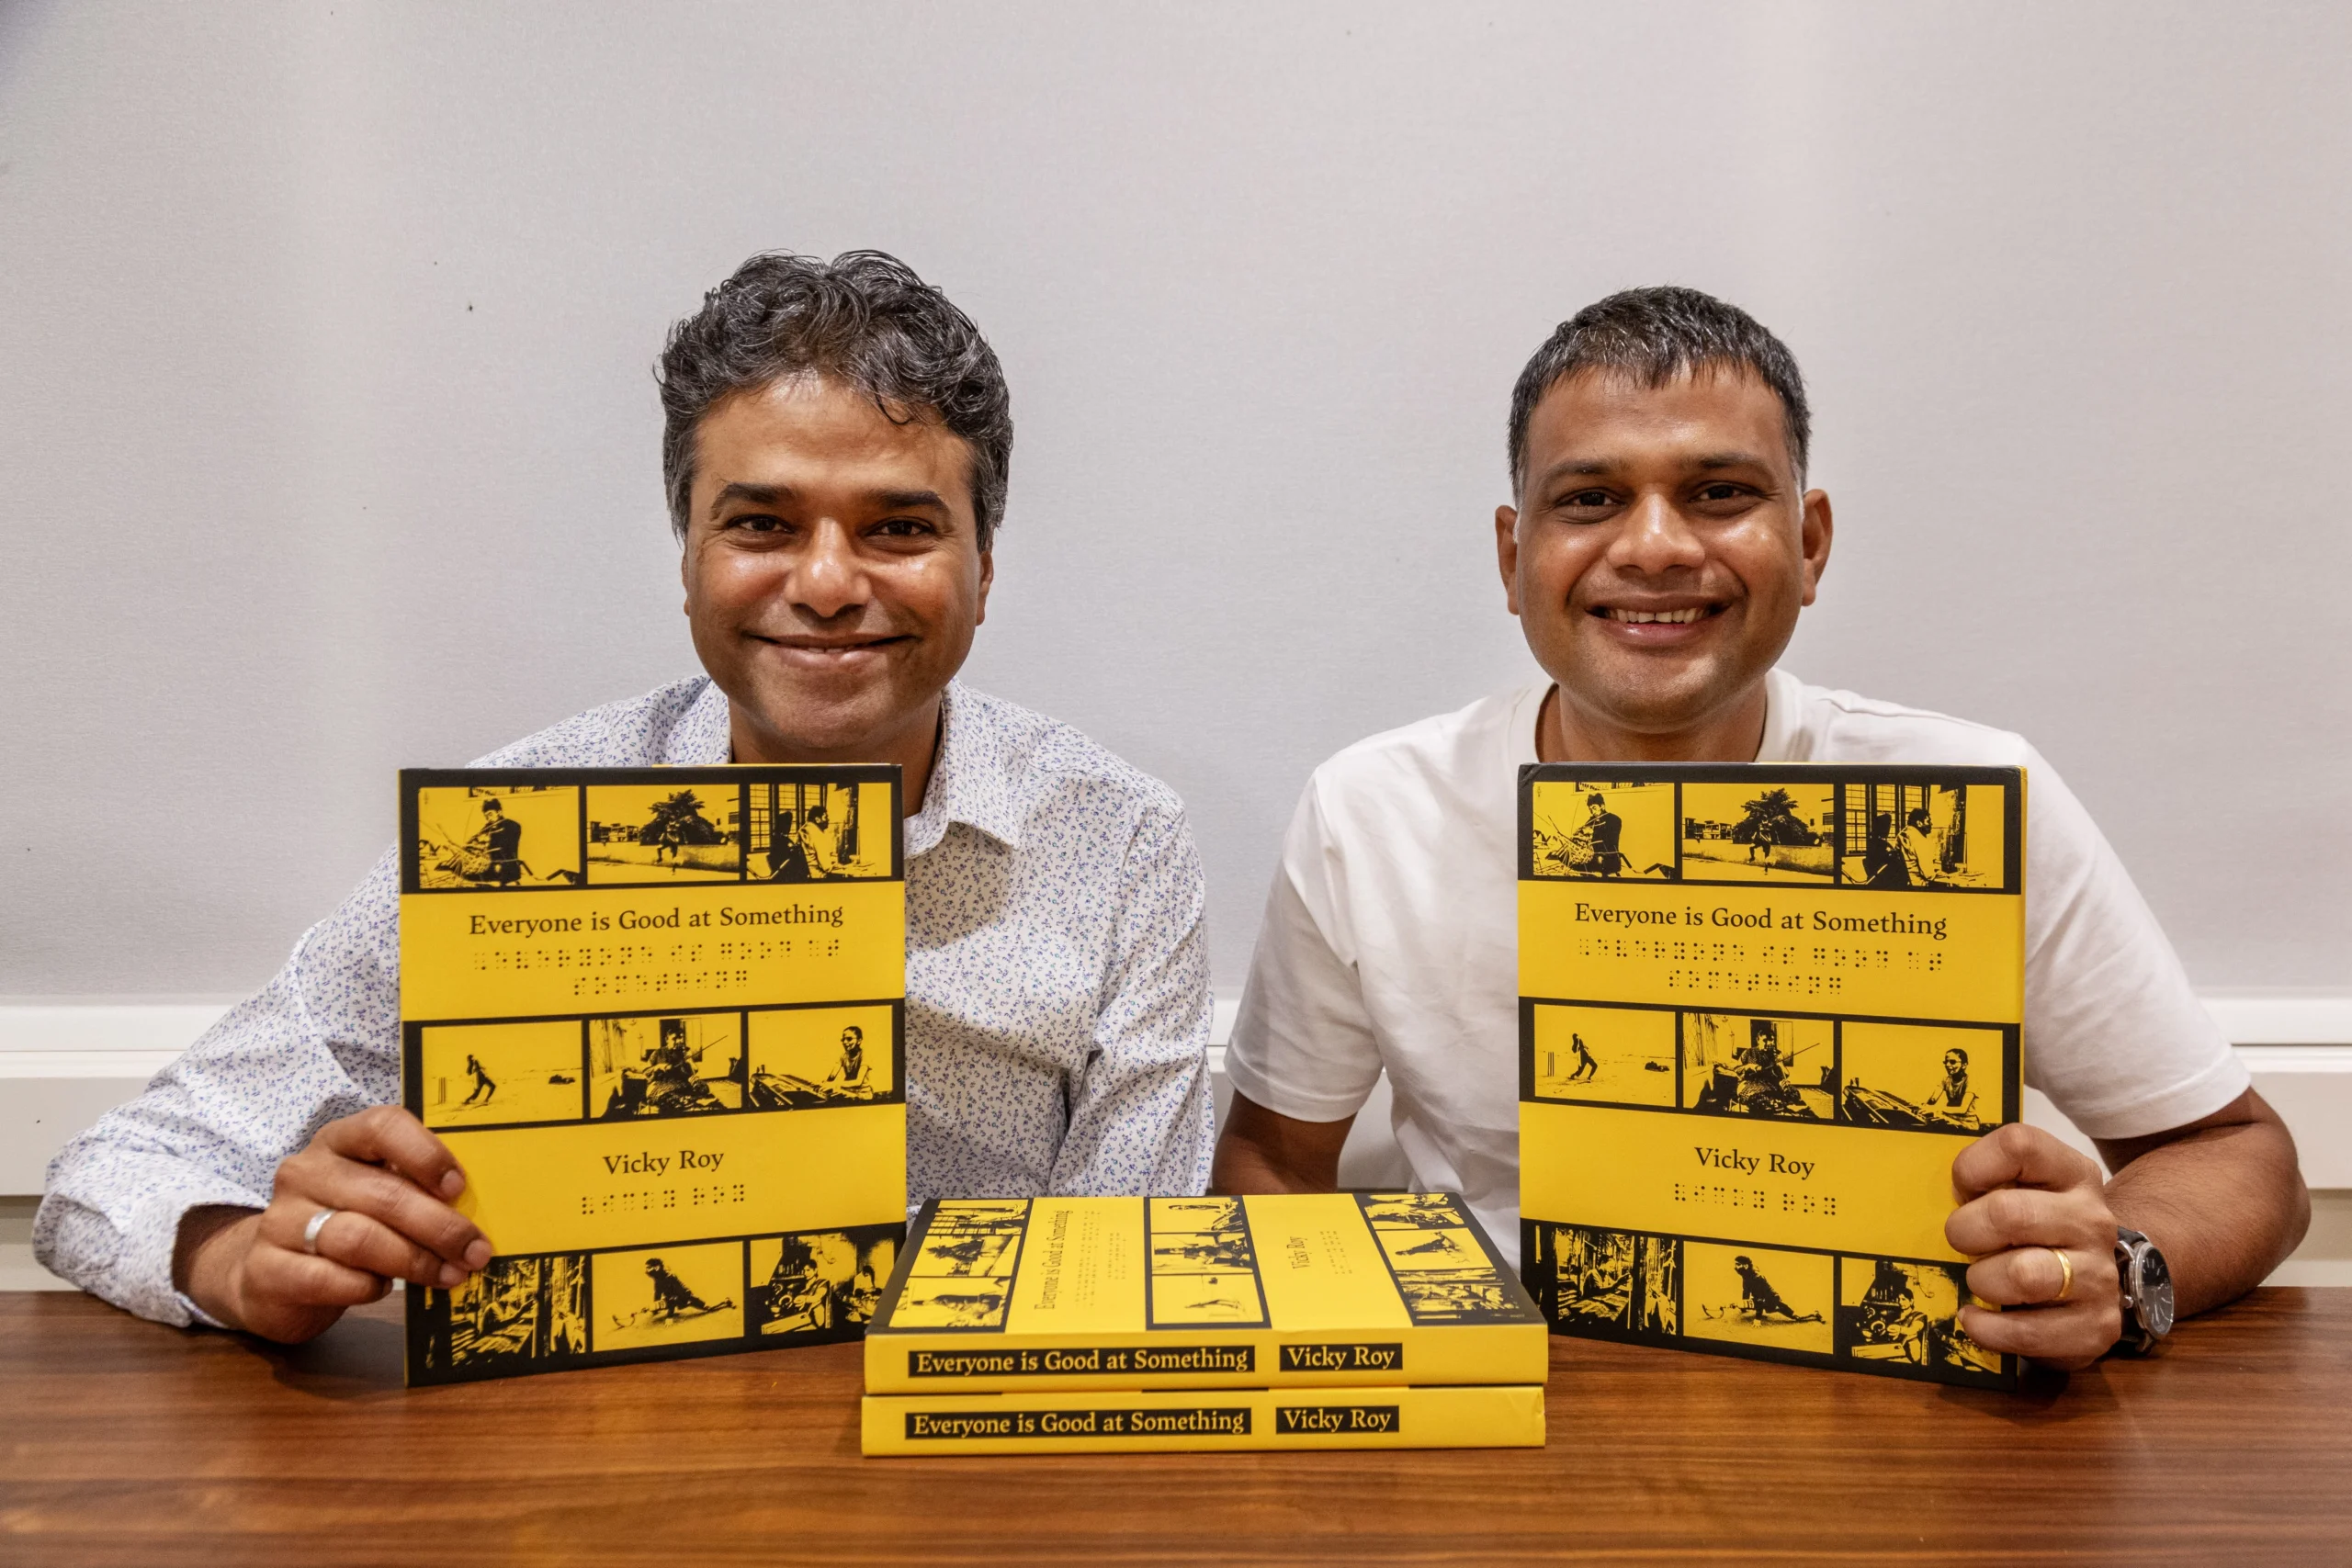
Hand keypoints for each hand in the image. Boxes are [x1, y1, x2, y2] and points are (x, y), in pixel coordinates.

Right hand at [178, 1106, 492, 1343]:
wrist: (269, 1274)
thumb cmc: (343, 1224)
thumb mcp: (375, 1194)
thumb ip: (414, 1189)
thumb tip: (478, 1208)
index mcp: (340, 1140)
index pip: (383, 1126)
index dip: (427, 1155)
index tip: (459, 1187)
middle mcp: (305, 1172)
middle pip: (383, 1195)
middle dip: (439, 1227)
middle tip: (476, 1251)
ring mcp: (281, 1220)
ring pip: (359, 1239)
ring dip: (414, 1261)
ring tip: (449, 1275)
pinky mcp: (267, 1269)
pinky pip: (329, 1279)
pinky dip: (366, 1287)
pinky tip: (383, 1289)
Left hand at [1945, 1123, 2121, 1370]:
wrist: (2094, 1283)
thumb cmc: (2036, 1230)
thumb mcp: (2021, 1190)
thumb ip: (1984, 1181)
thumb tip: (1921, 1192)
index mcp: (2072, 1174)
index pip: (2019, 1145)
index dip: (1972, 1166)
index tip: (1961, 1188)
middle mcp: (2092, 1221)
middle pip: (2009, 1214)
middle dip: (1966, 1231)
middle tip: (1961, 1242)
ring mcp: (2099, 1275)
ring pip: (2023, 1275)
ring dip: (1984, 1280)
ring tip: (1980, 1280)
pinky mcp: (2096, 1326)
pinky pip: (2026, 1331)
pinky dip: (1988, 1328)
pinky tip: (1976, 1318)